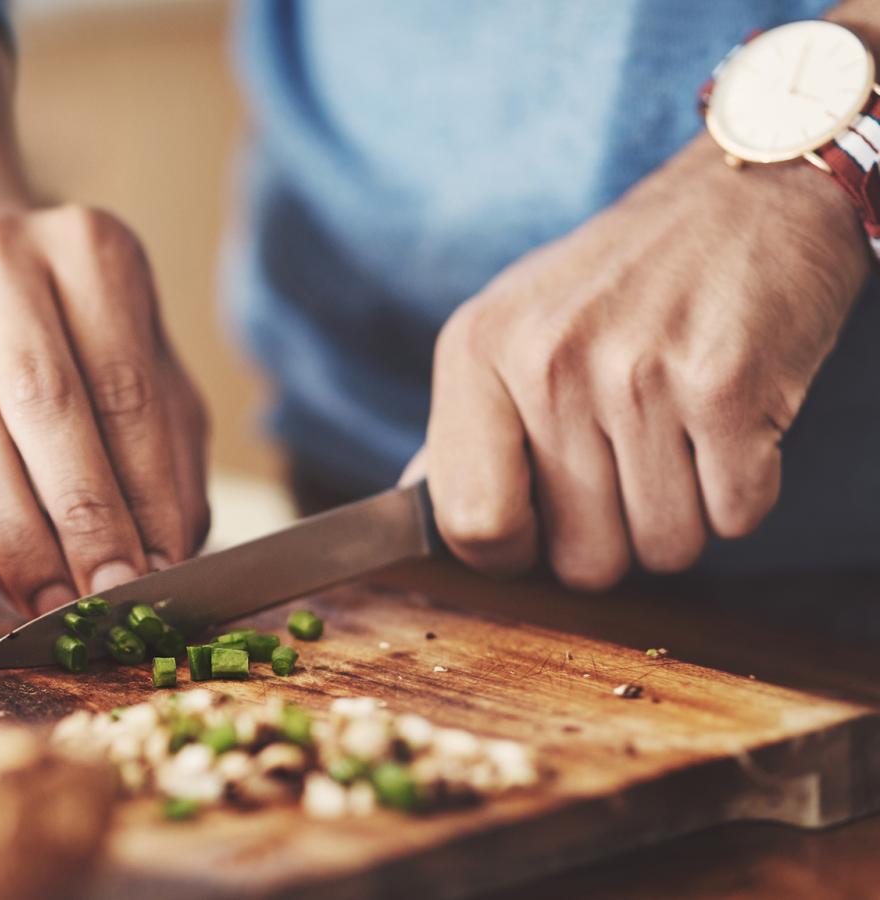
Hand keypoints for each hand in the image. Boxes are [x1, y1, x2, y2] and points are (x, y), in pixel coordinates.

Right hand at [0, 205, 209, 612]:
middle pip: (45, 404)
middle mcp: (3, 265)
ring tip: (61, 603)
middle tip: (111, 594)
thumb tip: (166, 561)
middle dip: (83, 515)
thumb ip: (168, 462)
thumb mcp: (153, 379)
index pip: (125, 387)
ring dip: (22, 536)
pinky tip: (17, 582)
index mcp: (90, 250)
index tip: (161, 570)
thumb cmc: (92, 346)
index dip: (143, 489)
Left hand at [410, 139, 868, 588]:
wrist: (747, 192)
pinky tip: (730, 424)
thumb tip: (410, 508)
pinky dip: (743, 492)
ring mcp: (638, 373)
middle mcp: (547, 360)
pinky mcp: (729, 386)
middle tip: (632, 464)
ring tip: (682, 434)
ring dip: (683, 516)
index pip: (470, 524)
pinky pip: (735, 517)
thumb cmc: (621, 279)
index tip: (540, 530)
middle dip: (615, 538)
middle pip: (580, 559)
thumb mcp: (512, 326)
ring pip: (664, 549)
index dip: (511, 554)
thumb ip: (464, 427)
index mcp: (476, 349)